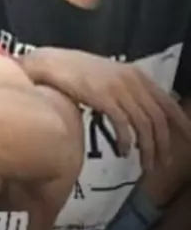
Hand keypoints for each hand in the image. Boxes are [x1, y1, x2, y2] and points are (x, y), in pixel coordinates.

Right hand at [24, 48, 190, 172]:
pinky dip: (127, 142)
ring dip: (148, 150)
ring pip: (144, 125)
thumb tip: (146, 115)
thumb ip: (129, 90)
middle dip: (164, 145)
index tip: (189, 140)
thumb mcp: (111, 77)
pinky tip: (124, 152)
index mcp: (136, 74)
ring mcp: (118, 87)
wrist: (52, 64)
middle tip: (163, 165)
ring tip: (145, 166)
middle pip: (158, 118)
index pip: (167, 101)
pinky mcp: (103, 96)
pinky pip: (123, 125)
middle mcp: (132, 79)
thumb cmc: (79, 72)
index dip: (181, 123)